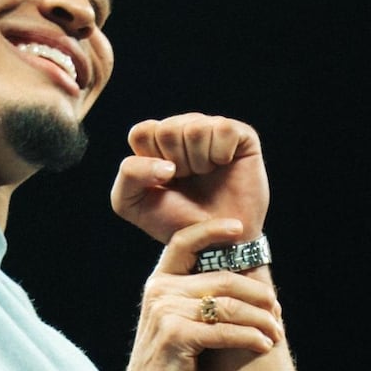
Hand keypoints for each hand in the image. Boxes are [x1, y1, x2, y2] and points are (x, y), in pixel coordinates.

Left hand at [112, 114, 270, 249]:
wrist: (216, 242)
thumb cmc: (176, 221)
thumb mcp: (132, 203)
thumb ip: (129, 174)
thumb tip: (168, 165)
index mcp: (158, 142)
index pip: (143, 132)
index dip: (151, 162)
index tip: (165, 182)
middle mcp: (185, 129)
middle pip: (168, 130)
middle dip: (177, 164)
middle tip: (189, 180)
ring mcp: (212, 130)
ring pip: (196, 128)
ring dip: (200, 162)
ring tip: (207, 175)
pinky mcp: (241, 135)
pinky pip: (224, 129)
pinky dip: (222, 154)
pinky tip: (225, 165)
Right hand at [116, 218, 285, 370]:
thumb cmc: (173, 361)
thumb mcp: (181, 321)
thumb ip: (200, 299)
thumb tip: (249, 287)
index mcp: (160, 282)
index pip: (183, 243)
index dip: (211, 230)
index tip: (240, 227)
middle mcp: (160, 291)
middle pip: (223, 279)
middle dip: (258, 295)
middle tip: (278, 310)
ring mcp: (167, 312)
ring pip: (230, 307)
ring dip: (261, 320)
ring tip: (278, 333)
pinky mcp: (177, 336)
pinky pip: (226, 332)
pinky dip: (251, 338)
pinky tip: (265, 346)